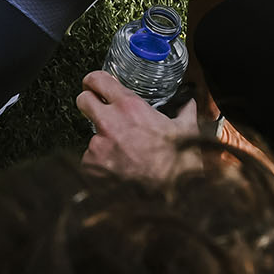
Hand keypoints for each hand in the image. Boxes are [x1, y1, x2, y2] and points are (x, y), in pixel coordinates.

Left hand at [78, 70, 202, 181]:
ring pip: (91, 136)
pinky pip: (91, 160)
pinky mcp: (91, 165)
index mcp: (130, 107)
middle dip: (89, 104)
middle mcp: (109, 122)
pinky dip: (101, 164)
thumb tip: (190, 104)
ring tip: (123, 156)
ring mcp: (98, 144)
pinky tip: (118, 170)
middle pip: (83, 100)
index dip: (93, 80)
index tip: (93, 84)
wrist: (170, 193)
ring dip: (102, 143)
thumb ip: (185, 111)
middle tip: (97, 111)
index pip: (98, 80)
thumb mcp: (186, 129)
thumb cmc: (178, 161)